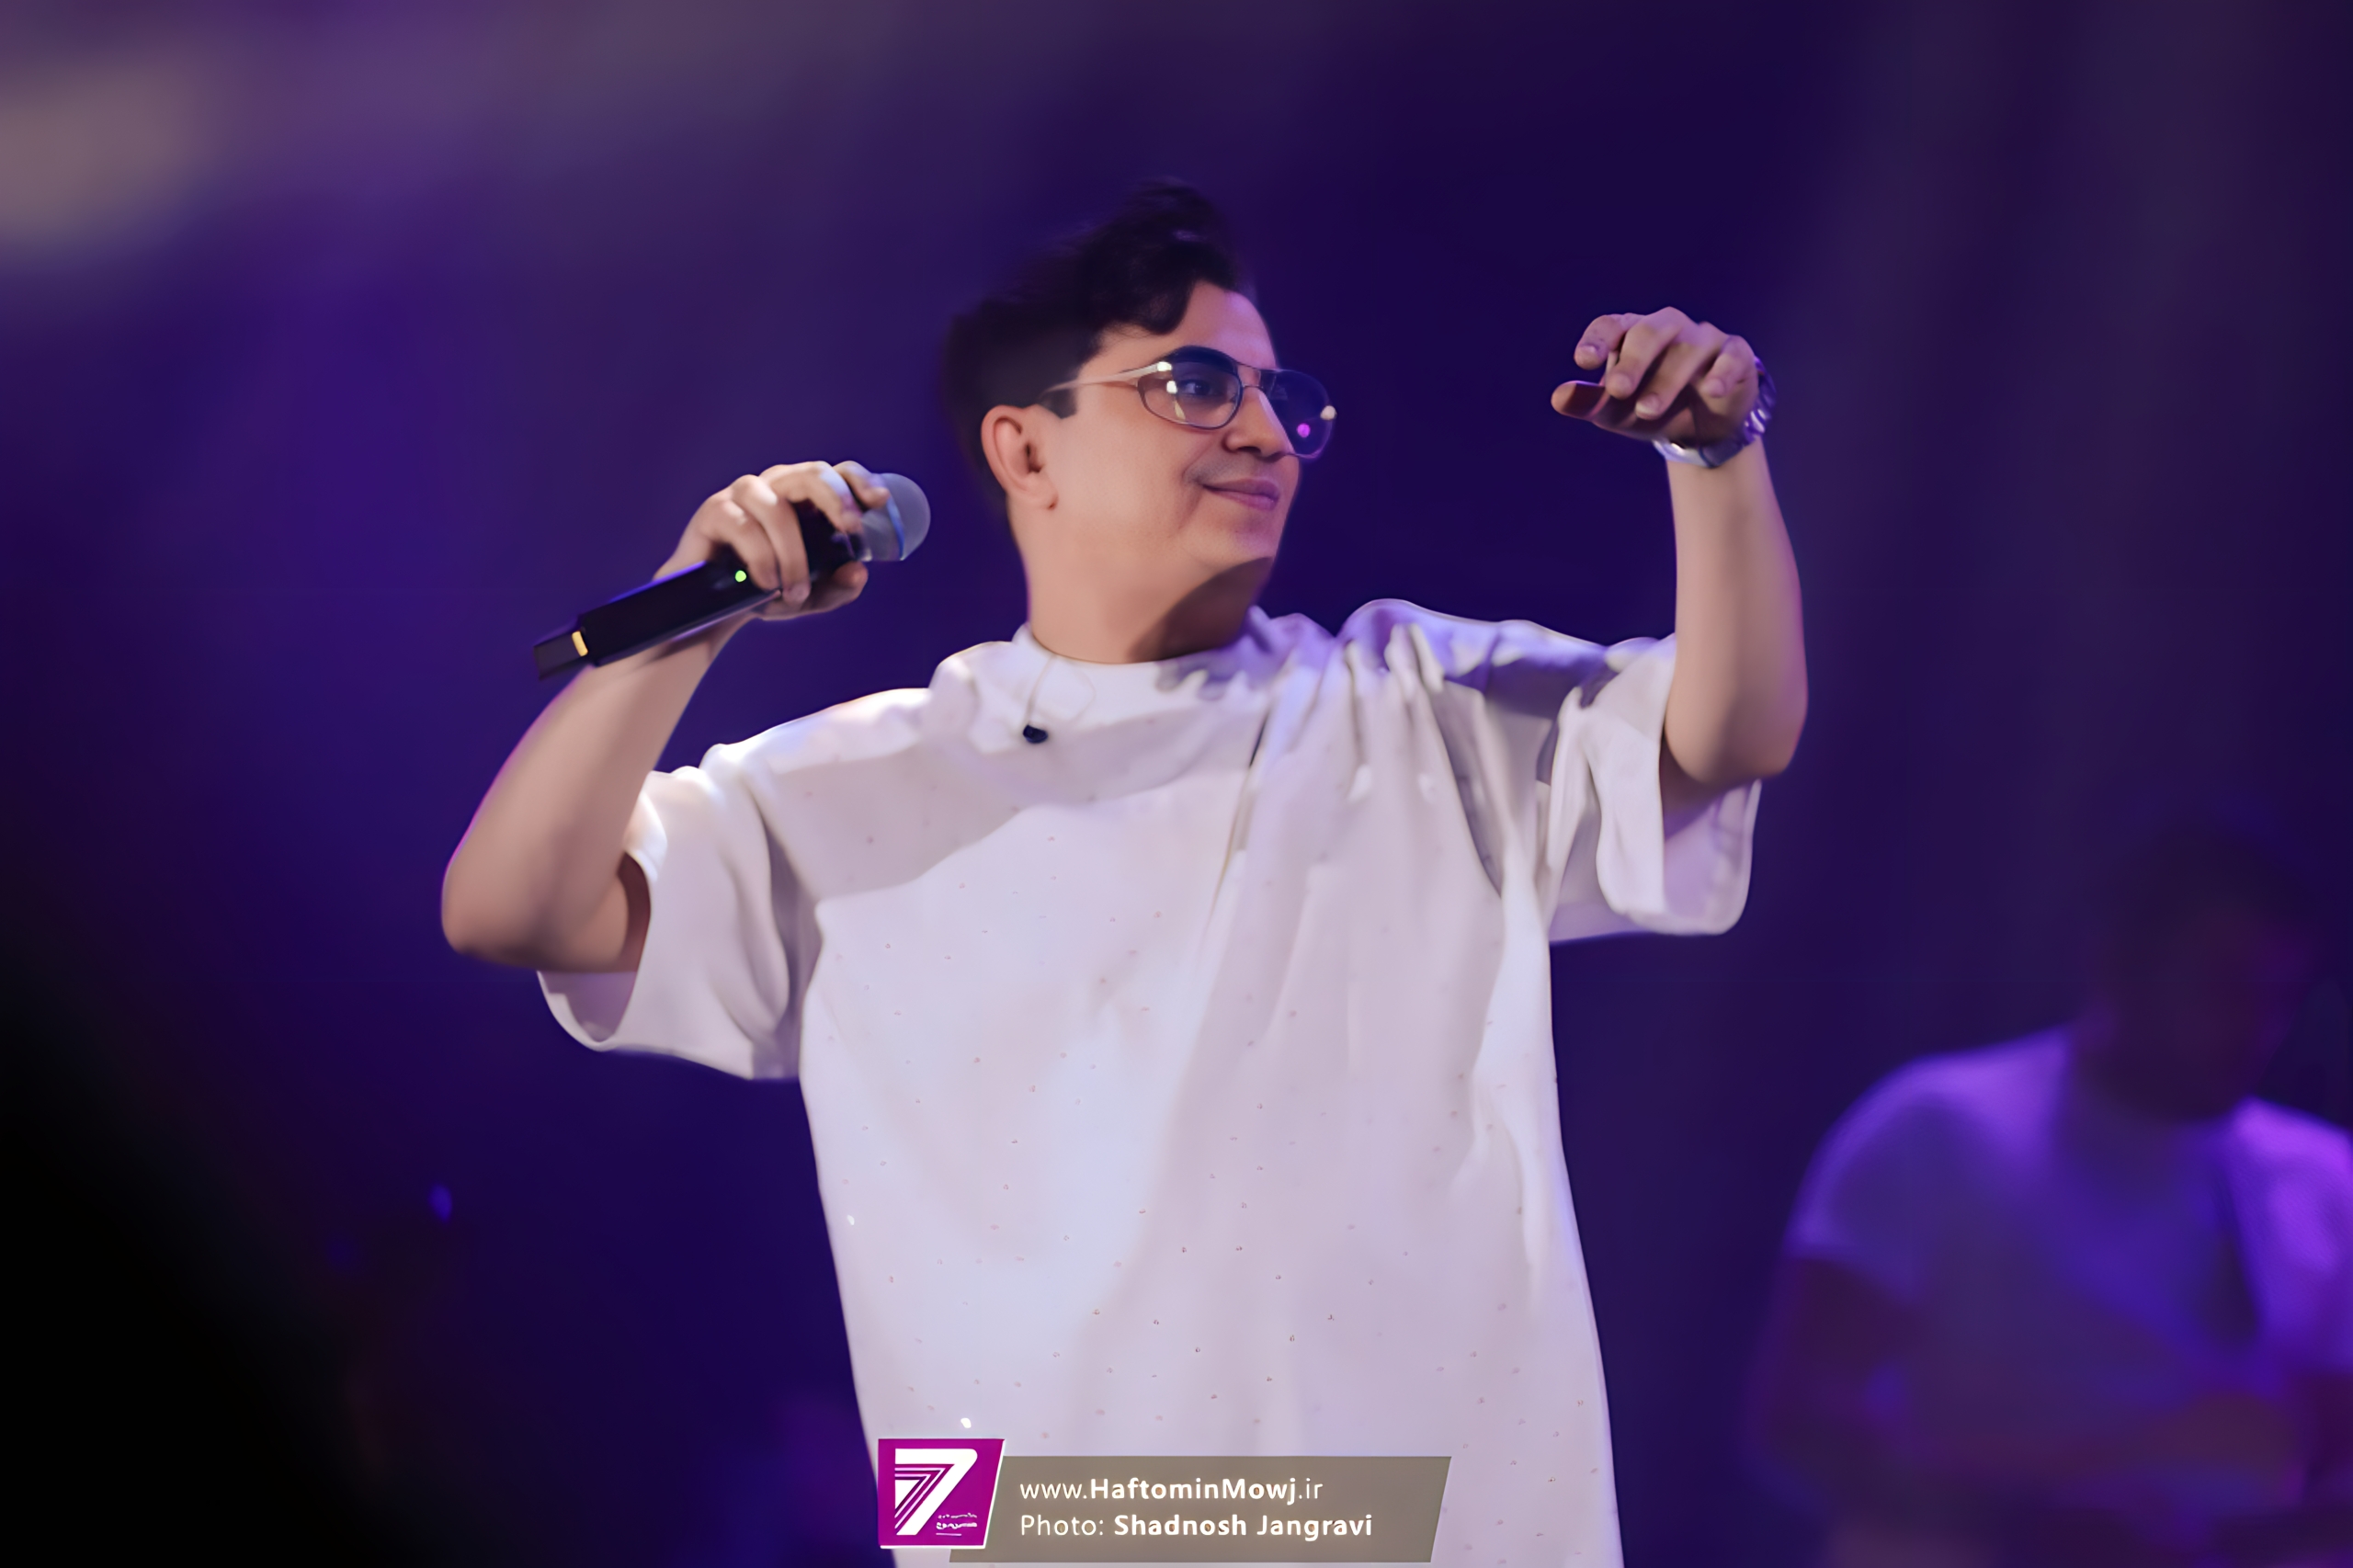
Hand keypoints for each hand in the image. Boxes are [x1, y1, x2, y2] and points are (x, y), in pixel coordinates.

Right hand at [657, 460, 884, 620]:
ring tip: (795, 592)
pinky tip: (767, 584)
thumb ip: (838, 586)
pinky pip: (745, 528)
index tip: (880, 502)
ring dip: (794, 555)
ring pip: (778, 510)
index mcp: (807, 498)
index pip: (838, 474)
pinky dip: (762, 559)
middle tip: (851, 529)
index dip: (860, 482)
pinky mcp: (714, 510)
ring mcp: (744, 495)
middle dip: (837, 499)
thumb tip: (858, 572)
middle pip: (812, 473)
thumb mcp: (811, 596)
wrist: (714, 609)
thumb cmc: (768, 590)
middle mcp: (777, 486)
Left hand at [1551, 308, 1760, 449]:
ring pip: (1687, 347)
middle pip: (1648, 331)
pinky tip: (1712, 390)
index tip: (1584, 360)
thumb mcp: (1615, 412)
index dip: (1598, 339)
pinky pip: (1731, 355)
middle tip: (1618, 390)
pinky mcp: (1736, 355)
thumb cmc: (1650, 409)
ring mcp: (1704, 339)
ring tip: (1646, 411)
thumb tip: (1558, 397)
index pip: (1612, 325)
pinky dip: (1722, 371)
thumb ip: (1589, 402)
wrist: (1700, 430)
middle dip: (1632, 361)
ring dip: (1667, 379)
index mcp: (1632, 333)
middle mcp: (1668, 329)